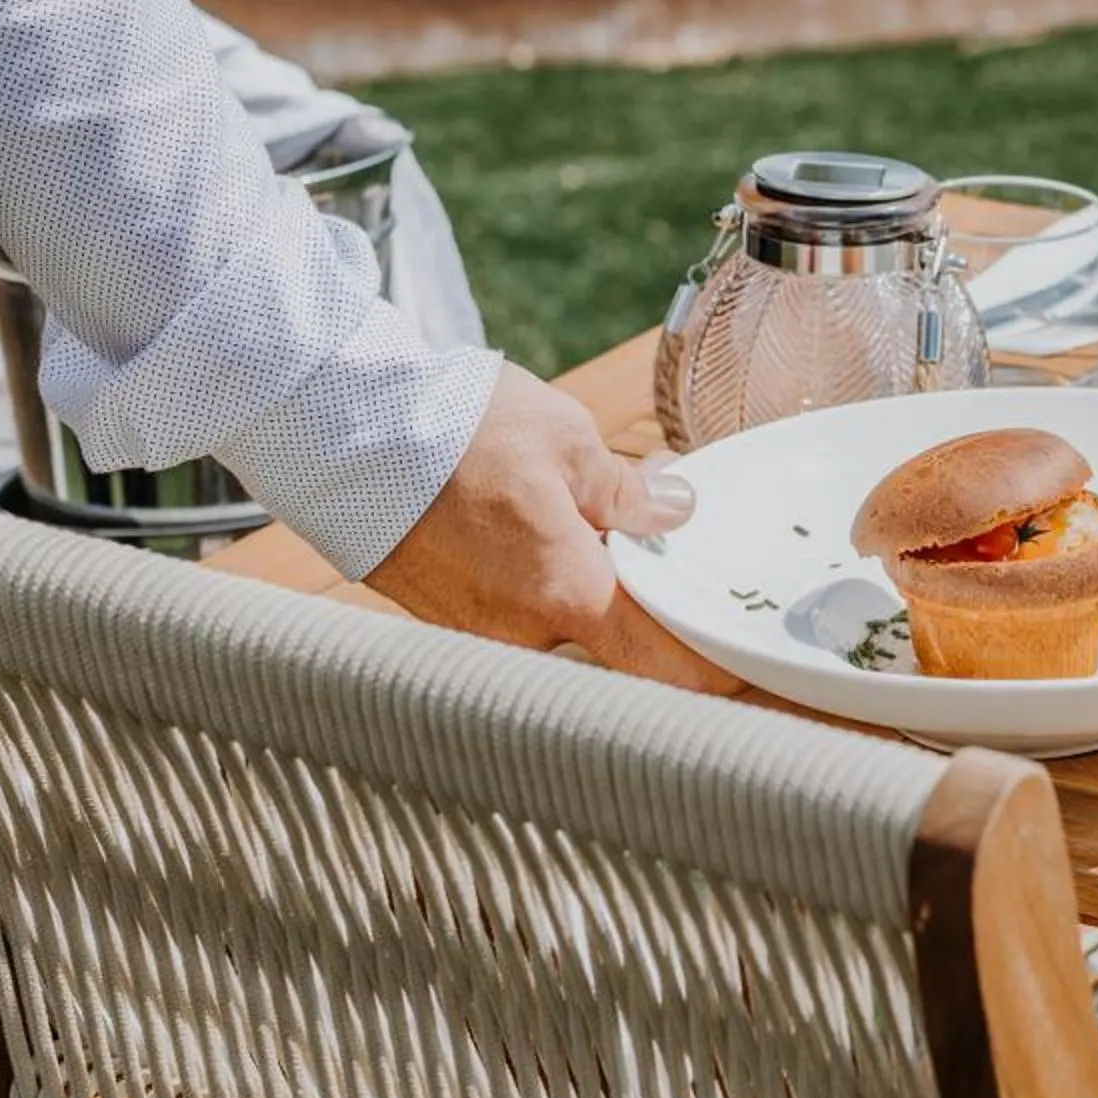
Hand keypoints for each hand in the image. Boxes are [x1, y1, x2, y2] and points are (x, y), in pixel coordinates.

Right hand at [367, 363, 736, 692]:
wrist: (345, 434)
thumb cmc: (457, 431)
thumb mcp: (567, 441)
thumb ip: (629, 492)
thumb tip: (677, 512)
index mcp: (568, 597)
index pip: (667, 665)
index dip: (717, 664)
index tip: (753, 659)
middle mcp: (524, 637)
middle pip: (616, 643)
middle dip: (649, 598)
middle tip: (677, 550)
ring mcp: (479, 637)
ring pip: (563, 621)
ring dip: (590, 579)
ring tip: (597, 512)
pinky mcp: (446, 621)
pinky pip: (517, 611)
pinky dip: (541, 577)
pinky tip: (541, 522)